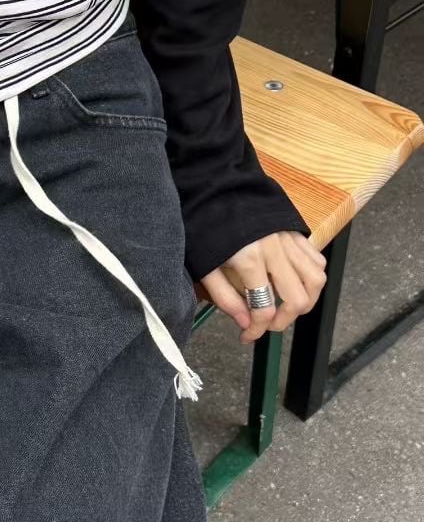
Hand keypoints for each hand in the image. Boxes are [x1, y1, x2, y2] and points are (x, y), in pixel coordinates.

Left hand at [200, 232, 326, 342]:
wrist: (214, 185)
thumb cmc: (204, 224)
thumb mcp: (204, 264)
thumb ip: (225, 297)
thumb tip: (245, 323)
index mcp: (249, 259)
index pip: (264, 309)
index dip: (257, 330)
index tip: (247, 336)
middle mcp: (274, 250)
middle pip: (298, 299)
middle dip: (284, 320)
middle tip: (267, 323)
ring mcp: (288, 239)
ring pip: (316, 280)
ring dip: (306, 300)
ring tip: (285, 306)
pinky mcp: (295, 231)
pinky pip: (316, 259)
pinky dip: (311, 276)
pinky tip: (294, 281)